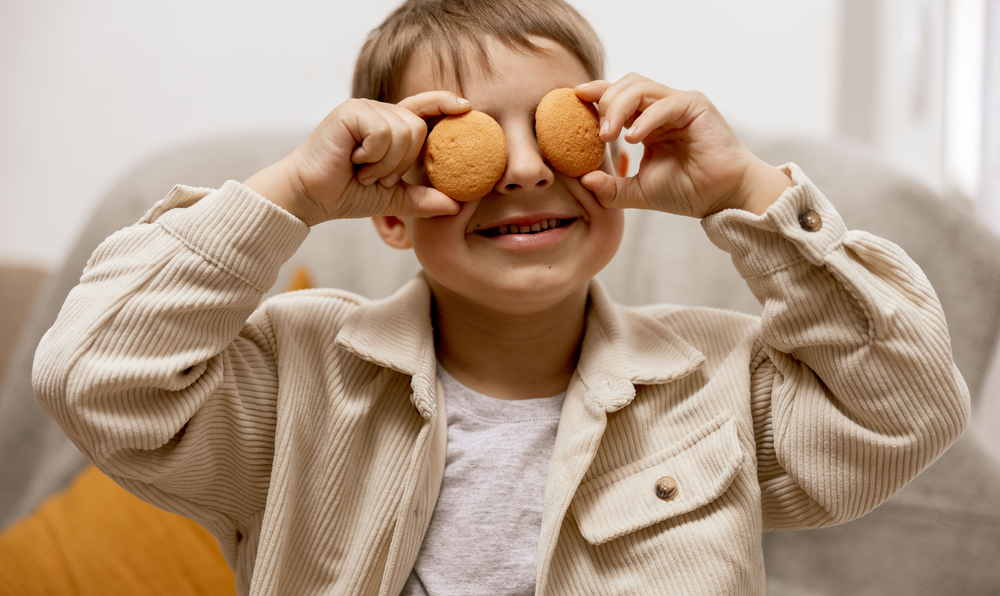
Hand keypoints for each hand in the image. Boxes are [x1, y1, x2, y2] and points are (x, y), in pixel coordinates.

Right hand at [245, 92, 470, 225]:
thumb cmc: (345, 194)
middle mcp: (378, 112)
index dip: (444, 103)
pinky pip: (383, 131)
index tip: (466, 107)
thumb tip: (456, 205)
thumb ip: (422, 199)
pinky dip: (373, 155)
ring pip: (403, 131)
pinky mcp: (350, 111)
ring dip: (385, 162)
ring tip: (362, 171)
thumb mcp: (392, 198)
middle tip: (376, 176)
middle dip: (402, 162)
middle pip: (418, 128)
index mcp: (389, 127)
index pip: (423, 108)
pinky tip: (353, 161)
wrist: (310, 197)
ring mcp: (364, 109)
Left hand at [575, 74, 791, 217]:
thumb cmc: (687, 192)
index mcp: (647, 121)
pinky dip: (646, 118)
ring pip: (641, 87)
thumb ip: (611, 187)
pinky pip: (665, 103)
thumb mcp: (638, 192)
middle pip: (625, 84)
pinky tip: (633, 137)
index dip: (595, 93)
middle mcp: (662, 107)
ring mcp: (679, 104)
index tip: (573, 100)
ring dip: (619, 107)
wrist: (721, 199)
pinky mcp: (696, 106)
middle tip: (597, 134)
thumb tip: (582, 179)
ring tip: (609, 135)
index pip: (617, 96)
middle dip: (604, 103)